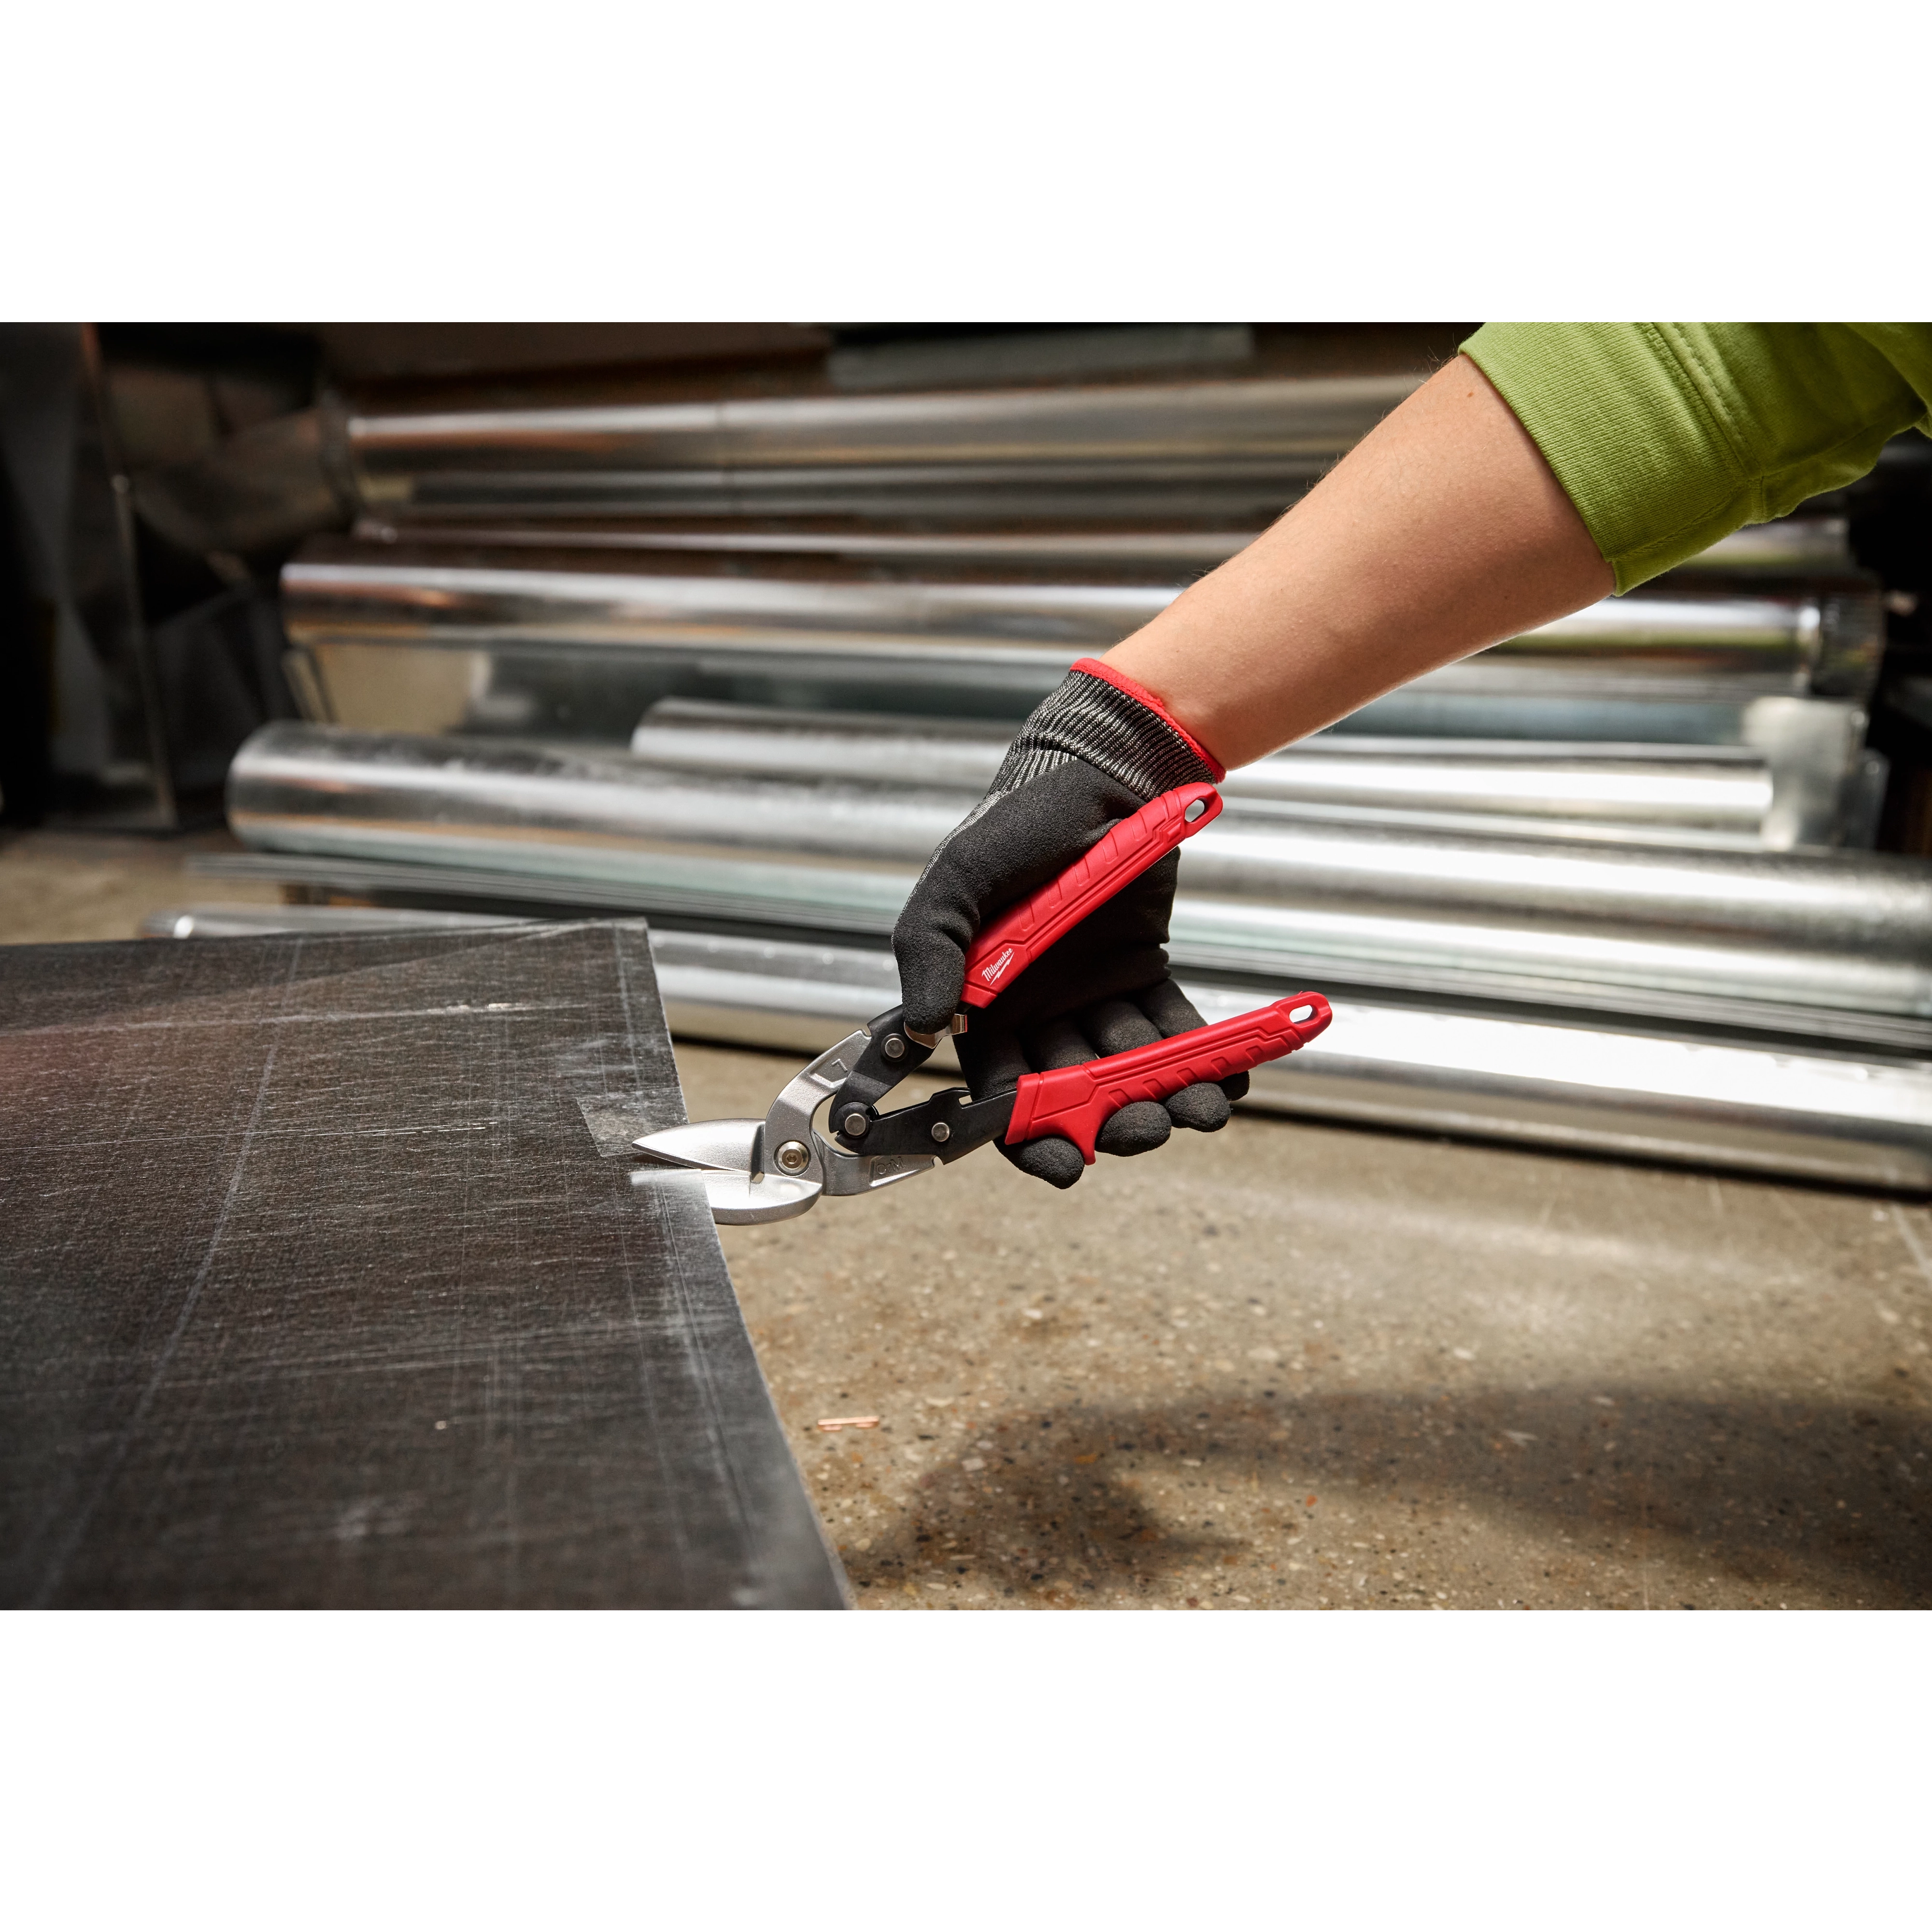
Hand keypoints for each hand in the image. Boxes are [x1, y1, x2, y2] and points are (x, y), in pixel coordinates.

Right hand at [893, 661, 1247, 1188]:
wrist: (1101, 770)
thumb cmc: (1018, 822)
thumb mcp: (959, 877)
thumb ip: (931, 950)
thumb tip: (923, 1027)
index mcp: (983, 1004)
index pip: (1000, 1093)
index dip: (1027, 1138)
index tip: (1063, 1166)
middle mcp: (1036, 1012)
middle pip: (1072, 1094)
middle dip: (1110, 1122)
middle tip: (1145, 1131)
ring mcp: (1092, 995)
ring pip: (1127, 1070)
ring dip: (1164, 1097)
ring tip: (1201, 1111)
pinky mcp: (1145, 973)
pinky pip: (1174, 1030)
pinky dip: (1203, 1058)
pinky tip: (1230, 1081)